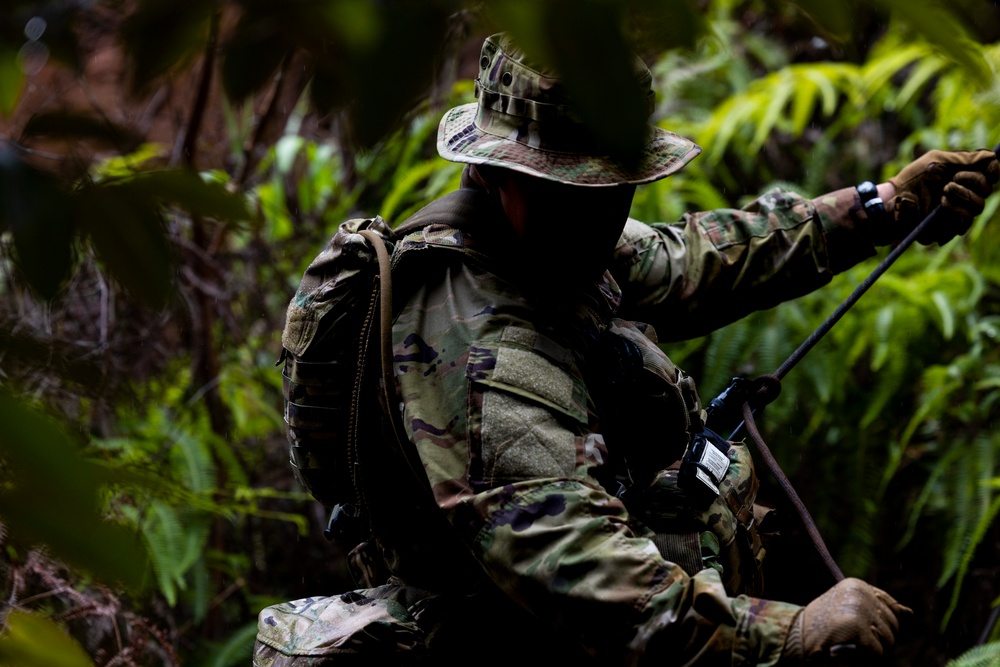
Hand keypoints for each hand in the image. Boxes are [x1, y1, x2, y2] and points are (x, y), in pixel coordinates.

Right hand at [780, 578, 910, 663]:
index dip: (880, 624)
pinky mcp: (857, 627)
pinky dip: (865, 657)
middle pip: (893, 625)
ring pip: (888, 639)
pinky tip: (847, 650)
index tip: (862, 629)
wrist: (796, 638)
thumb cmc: (823, 626)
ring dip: (872, 648)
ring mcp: (858, 609)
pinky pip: (877, 651)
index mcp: (856, 585)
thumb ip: (879, 609)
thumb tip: (910, 613)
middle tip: (852, 638)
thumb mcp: (849, 610)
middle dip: (878, 637)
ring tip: (849, 643)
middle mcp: (859, 593)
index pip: (891, 607)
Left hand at [887, 149, 998, 244]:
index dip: (993, 171)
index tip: (990, 168)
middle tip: (953, 180)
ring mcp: (957, 213)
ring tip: (944, 191)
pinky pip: (963, 223)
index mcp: (964, 179)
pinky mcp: (947, 229)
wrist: (892, 198)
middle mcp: (964, 196)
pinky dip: (956, 210)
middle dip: (973, 182)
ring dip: (963, 196)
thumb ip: (964, 159)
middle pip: (986, 191)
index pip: (990, 176)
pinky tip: (943, 204)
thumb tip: (993, 157)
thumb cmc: (912, 179)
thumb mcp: (937, 161)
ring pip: (977, 207)